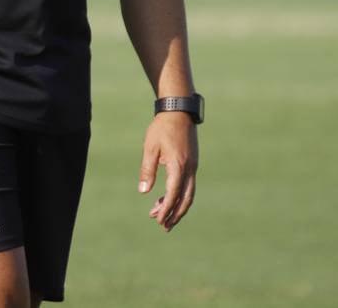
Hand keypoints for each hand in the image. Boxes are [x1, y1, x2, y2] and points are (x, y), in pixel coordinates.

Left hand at [137, 111, 197, 231]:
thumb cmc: (162, 128)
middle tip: (164, 226)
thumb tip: (144, 192)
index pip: (173, 194)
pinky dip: (180, 195)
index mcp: (178, 165)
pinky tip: (168, 198)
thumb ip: (147, 170)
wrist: (179, 111)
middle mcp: (189, 168)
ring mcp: (193, 166)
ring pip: (189, 193)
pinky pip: (189, 185)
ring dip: (178, 207)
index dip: (166, 209)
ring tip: (166, 217)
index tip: (158, 220)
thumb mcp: (150, 148)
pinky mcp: (193, 163)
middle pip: (186, 199)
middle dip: (176, 214)